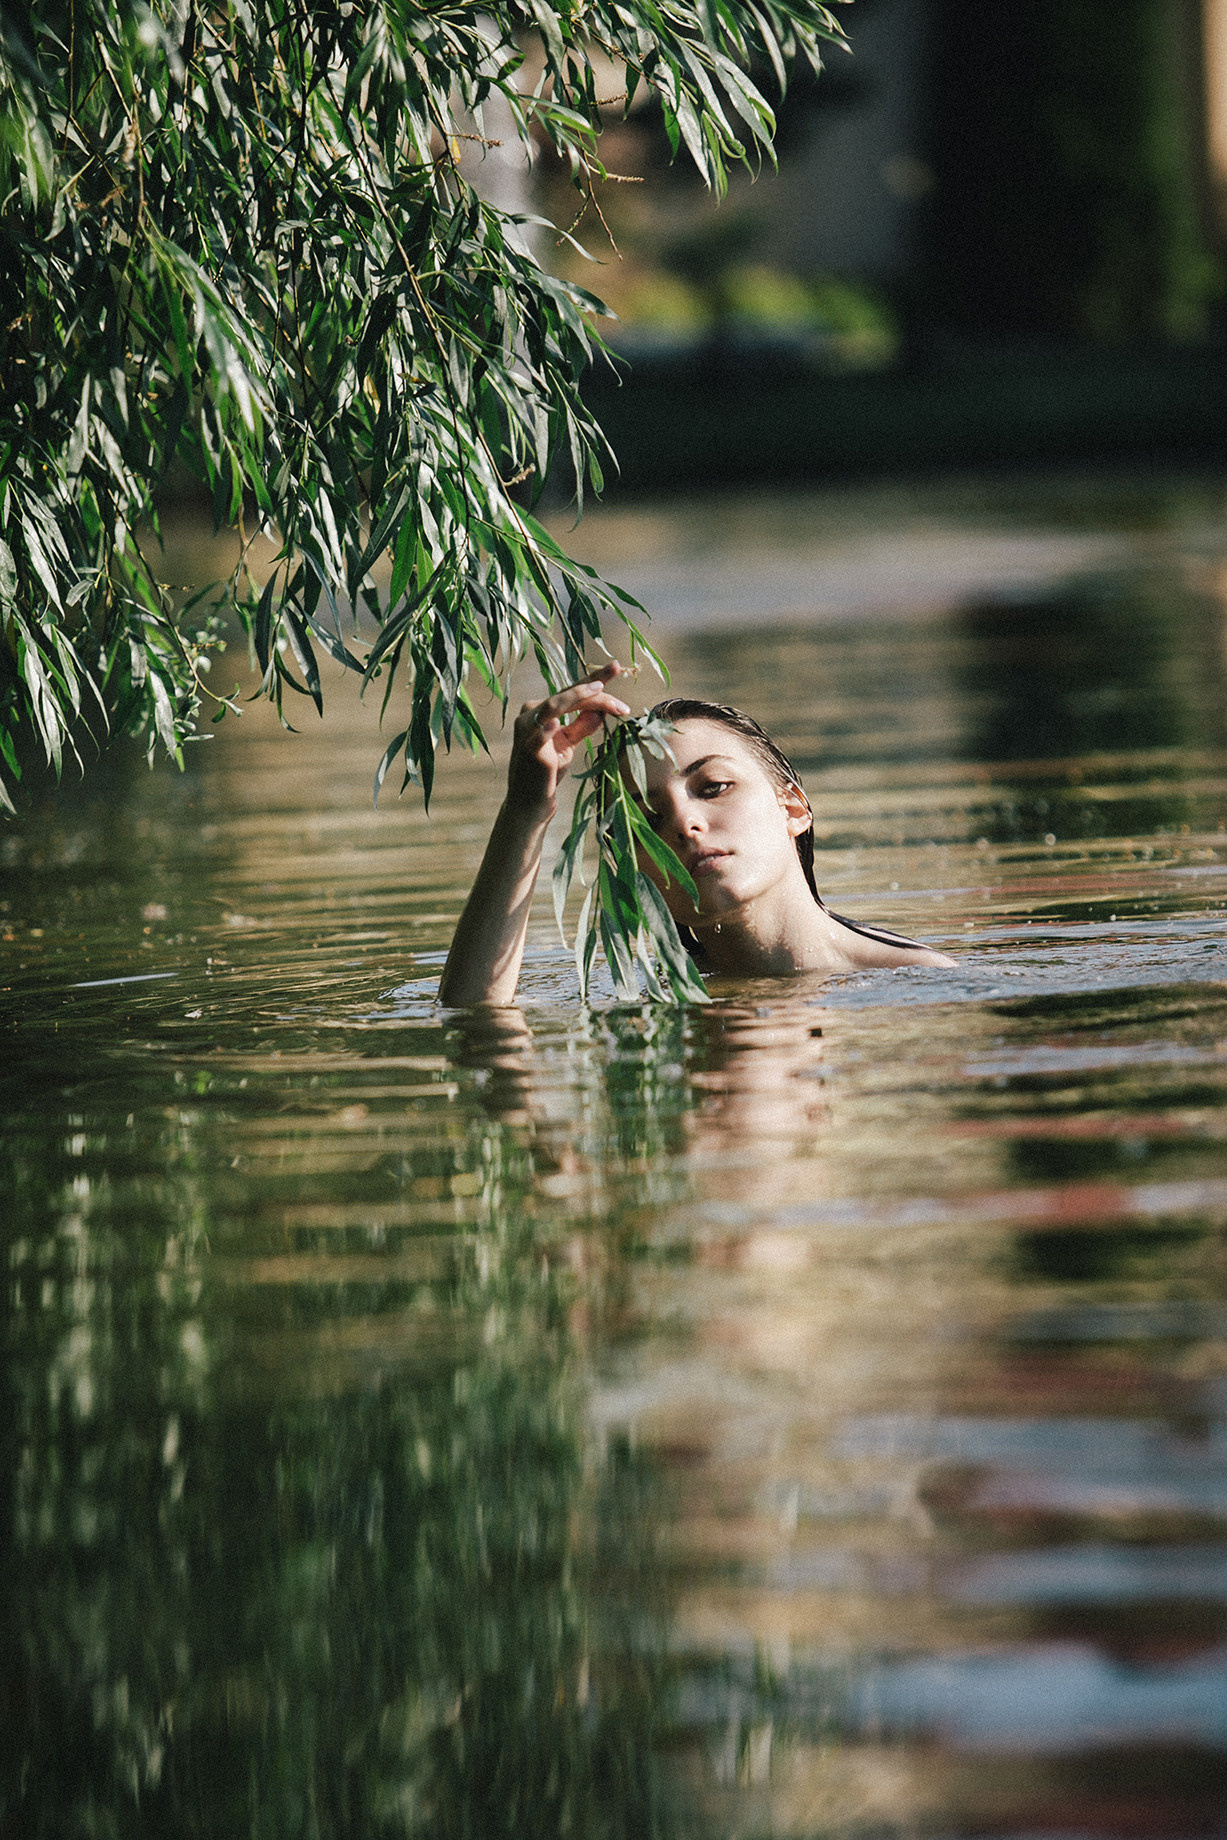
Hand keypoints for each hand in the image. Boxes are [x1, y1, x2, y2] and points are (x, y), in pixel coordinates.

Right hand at [506, 662, 631, 817]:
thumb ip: (582, 726)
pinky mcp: (528, 748)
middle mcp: (531, 713)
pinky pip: (538, 734)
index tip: (616, 667)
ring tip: (600, 691)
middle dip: (597, 693)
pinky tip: (555, 724)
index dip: (595, 680)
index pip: (572, 692)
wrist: (531, 802)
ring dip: (581, 698)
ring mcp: (527, 729)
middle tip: (622, 700)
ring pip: (556, 705)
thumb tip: (601, 711)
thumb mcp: (568, 744)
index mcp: (542, 709)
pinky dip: (547, 728)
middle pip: (568, 695)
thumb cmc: (549, 772)